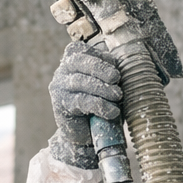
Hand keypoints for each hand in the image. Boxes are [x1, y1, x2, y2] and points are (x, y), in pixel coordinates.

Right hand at [48, 42, 121, 167]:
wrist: (86, 133)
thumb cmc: (99, 103)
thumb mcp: (105, 84)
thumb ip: (108, 73)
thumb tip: (123, 68)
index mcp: (71, 61)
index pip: (80, 49)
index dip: (98, 55)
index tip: (114, 65)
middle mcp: (61, 72)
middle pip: (77, 61)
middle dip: (99, 68)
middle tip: (116, 78)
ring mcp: (59, 88)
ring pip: (79, 81)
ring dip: (102, 88)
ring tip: (118, 96)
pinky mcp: (61, 106)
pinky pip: (81, 101)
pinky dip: (99, 105)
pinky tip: (112, 111)